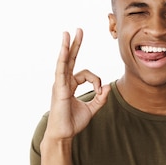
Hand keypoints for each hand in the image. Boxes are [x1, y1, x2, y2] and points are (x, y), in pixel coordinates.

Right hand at [44, 28, 110, 142]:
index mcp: (70, 86)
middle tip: (78, 30)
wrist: (63, 135)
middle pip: (70, 59)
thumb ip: (100, 98)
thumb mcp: (91, 109)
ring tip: (67, 34)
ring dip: (67, 47)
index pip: (86, 74)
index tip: (99, 91)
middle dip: (75, 45)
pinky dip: (63, 59)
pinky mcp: (58, 89)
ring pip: (64, 62)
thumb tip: (107, 86)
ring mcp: (59, 84)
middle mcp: (63, 82)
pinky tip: (64, 49)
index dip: (96, 81)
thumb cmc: (72, 123)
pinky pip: (61, 71)